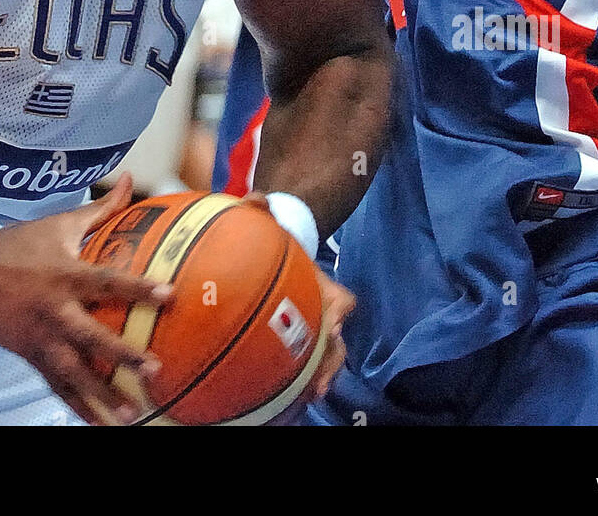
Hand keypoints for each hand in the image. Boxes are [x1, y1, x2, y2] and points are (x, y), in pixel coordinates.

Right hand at [0, 173, 171, 424]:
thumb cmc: (22, 244)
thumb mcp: (60, 223)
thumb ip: (101, 208)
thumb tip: (130, 179)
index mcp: (66, 274)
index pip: (107, 282)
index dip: (137, 287)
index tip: (168, 295)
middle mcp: (55, 310)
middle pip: (91, 336)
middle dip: (121, 355)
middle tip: (153, 370)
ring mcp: (41, 337)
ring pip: (73, 372)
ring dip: (101, 396)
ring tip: (131, 416)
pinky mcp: (30, 355)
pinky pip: (56, 385)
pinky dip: (76, 405)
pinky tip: (99, 423)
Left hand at [241, 191, 353, 409]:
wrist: (274, 254)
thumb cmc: (273, 240)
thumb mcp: (266, 221)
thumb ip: (259, 208)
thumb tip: (255, 199)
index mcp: (322, 287)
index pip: (342, 301)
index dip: (340, 313)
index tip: (333, 327)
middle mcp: (324, 313)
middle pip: (336, 343)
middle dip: (330, 363)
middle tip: (319, 385)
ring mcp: (313, 332)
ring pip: (323, 360)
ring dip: (318, 379)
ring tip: (307, 398)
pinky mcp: (296, 345)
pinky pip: (301, 366)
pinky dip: (296, 382)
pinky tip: (277, 398)